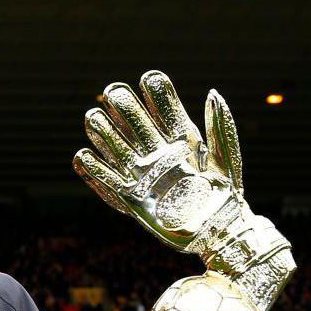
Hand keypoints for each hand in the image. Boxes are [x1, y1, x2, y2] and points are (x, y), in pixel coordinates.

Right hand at [72, 71, 294, 310]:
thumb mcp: (225, 158)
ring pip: (115, 146)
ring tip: (94, 117)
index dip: (155, 92)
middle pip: (134, 122)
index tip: (149, 78)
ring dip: (103, 130)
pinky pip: (106, 180)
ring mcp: (143, 174)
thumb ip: (219, 125)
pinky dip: (92, 168)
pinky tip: (84, 154)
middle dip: (123, 105)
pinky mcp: (131, 198)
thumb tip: (211, 92)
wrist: (218, 232)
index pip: (164, 108)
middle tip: (115, 93)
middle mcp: (158, 153)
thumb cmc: (226, 194)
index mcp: (182, 140)